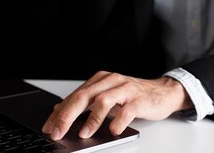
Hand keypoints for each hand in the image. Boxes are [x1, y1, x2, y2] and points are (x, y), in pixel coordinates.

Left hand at [41, 71, 192, 138]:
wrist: (164, 92)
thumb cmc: (134, 96)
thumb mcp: (108, 96)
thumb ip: (86, 102)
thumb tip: (59, 110)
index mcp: (101, 80)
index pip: (75, 95)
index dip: (60, 112)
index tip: (49, 127)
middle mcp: (112, 81)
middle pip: (85, 96)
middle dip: (68, 115)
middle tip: (58, 131)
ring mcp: (126, 89)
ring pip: (104, 101)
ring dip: (91, 119)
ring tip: (84, 133)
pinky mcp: (140, 100)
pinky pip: (127, 111)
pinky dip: (118, 121)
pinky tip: (113, 130)